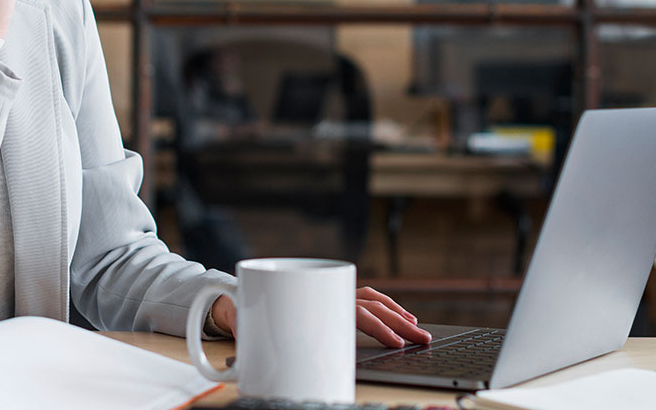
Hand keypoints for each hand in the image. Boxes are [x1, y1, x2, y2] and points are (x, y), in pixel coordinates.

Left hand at [208, 287, 428, 347]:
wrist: (233, 300)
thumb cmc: (247, 318)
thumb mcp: (258, 333)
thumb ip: (276, 344)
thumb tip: (285, 363)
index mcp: (313, 300)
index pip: (356, 314)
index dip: (379, 328)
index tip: (397, 342)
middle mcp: (324, 292)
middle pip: (371, 305)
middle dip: (400, 322)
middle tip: (422, 338)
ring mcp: (328, 291)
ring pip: (370, 297)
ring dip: (396, 311)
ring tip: (415, 326)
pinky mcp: (330, 296)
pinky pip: (362, 296)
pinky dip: (382, 304)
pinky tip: (395, 314)